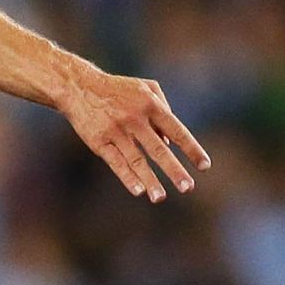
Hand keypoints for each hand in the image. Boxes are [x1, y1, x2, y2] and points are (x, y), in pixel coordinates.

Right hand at [57, 65, 210, 202]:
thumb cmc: (118, 89)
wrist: (79, 86)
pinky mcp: (99, 141)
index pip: (177, 130)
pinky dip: (127, 176)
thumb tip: (172, 142)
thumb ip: (164, 108)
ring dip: (150, 180)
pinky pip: (115, 162)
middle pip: (158, 149)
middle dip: (174, 170)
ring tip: (160, 198)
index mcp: (150, 104)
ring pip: (136, 159)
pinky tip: (138, 190)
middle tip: (188, 188)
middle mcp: (134, 118)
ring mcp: (116, 130)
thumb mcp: (145, 88)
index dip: (191, 149)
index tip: (204, 166)